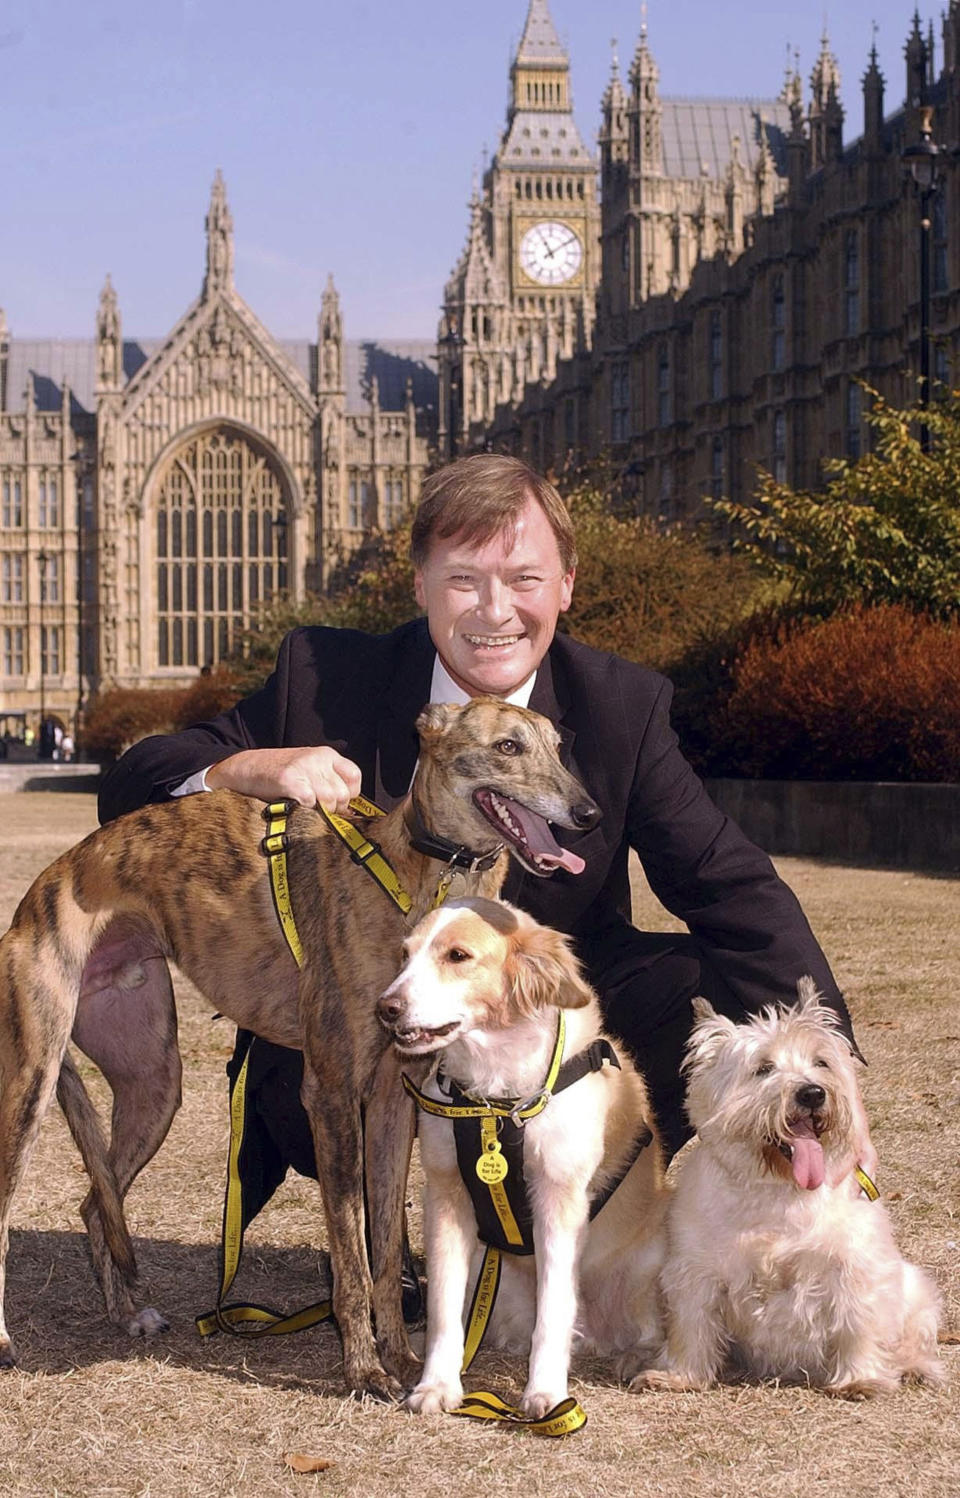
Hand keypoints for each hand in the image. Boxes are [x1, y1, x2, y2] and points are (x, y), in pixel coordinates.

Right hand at [205, 746, 362, 812]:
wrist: (243, 767)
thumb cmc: (276, 775)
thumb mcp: (307, 771)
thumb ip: (327, 784)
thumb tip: (348, 813)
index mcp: (326, 755)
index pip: (354, 778)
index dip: (349, 797)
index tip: (337, 806)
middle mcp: (318, 758)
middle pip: (343, 794)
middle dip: (333, 809)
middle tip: (315, 812)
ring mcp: (304, 768)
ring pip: (329, 801)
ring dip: (319, 813)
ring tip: (303, 811)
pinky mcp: (289, 780)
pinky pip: (310, 803)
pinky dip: (304, 812)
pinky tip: (293, 808)